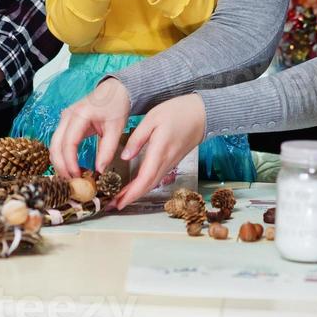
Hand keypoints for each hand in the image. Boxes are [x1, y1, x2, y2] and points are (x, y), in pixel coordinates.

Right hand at [50, 78, 130, 177]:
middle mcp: (67, 115)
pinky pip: (59, 142)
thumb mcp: (116, 128)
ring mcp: (64, 118)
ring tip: (74, 177)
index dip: (70, 163)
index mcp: (80, 114)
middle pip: (55, 146)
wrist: (115, 90)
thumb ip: (107, 150)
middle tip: (73, 182)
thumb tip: (99, 170)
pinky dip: (63, 156)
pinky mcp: (66, 123)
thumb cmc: (116, 106)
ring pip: (54, 145)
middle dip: (61, 166)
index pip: (68, 143)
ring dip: (60, 163)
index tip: (78, 177)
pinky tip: (73, 167)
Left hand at [108, 94, 206, 209]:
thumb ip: (138, 138)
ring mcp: (171, 162)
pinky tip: (137, 185)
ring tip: (121, 198)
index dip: (131, 193)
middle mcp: (167, 160)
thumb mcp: (153, 118)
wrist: (202, 113)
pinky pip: (157, 177)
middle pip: (148, 185)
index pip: (145, 178)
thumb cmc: (178, 111)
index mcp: (160, 150)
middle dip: (130, 198)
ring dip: (137, 193)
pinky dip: (145, 185)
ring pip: (153, 183)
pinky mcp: (173, 160)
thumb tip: (125, 156)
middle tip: (113, 205)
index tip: (118, 201)